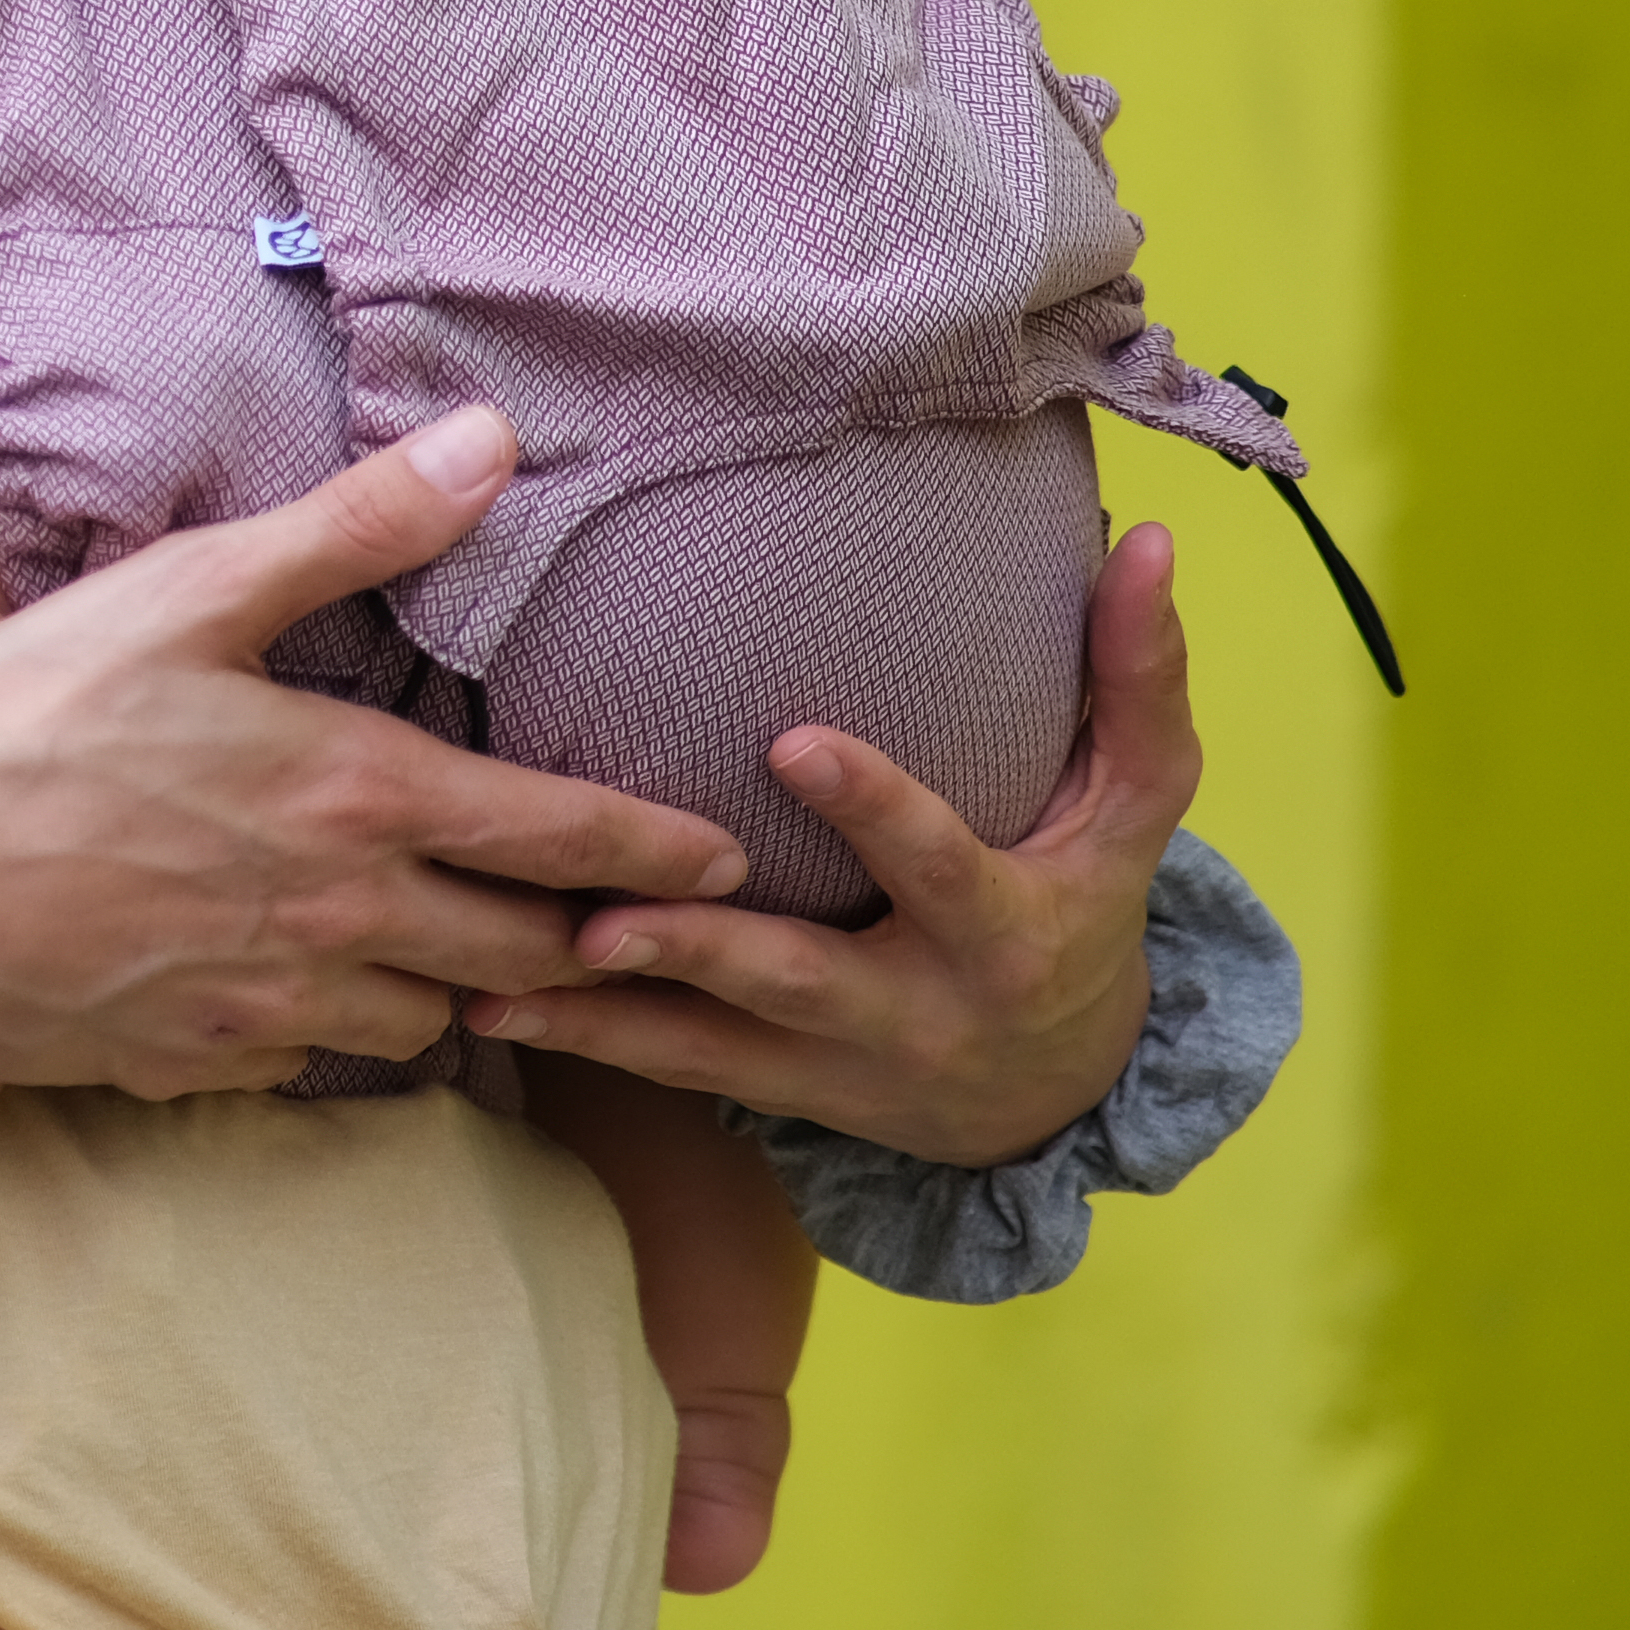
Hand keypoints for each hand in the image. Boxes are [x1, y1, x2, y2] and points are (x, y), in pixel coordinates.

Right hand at [0, 408, 753, 1097]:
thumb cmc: (24, 716)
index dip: (656, 854)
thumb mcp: (189, 591)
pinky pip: (318, 1059)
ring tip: (487, 965)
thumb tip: (492, 441)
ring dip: (470, 993)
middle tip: (647, 938)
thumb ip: (354, 527)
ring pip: (431, 1019)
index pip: (562, 838)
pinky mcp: (200, 1066)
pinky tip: (321, 993)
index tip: (725, 867)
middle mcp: (344, 916)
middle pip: (524, 954)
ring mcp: (275, 1006)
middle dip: (594, 946)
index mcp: (358, 796)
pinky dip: (343, 1028)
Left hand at [469, 516, 1201, 1164]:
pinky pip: (672, 1073)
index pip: (936, 863)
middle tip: (603, 910)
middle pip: (797, 978)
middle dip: (700, 948)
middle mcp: (913, 1010)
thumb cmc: (1085, 903)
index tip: (790, 739)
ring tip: (499, 974)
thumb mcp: (1135, 805)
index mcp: (1002, 930)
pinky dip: (582, 1043)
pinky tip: (479, 1005)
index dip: (871, 807)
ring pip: (712, 1044)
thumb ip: (1138, 679)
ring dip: (604, 1013)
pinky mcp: (777, 1092)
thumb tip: (1150, 537)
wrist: (1063, 1092)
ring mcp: (836, 1064)